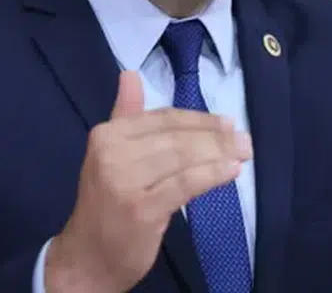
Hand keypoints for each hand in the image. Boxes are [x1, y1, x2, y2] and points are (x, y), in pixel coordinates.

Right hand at [46, 71, 251, 292]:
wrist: (87, 258)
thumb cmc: (106, 206)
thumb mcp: (111, 156)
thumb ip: (125, 115)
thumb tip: (129, 73)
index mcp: (106, 135)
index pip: (163, 119)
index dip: (199, 120)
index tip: (228, 122)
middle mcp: (112, 153)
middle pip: (176, 137)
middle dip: (216, 137)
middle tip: (245, 140)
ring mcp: (124, 182)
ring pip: (183, 158)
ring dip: (219, 153)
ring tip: (244, 153)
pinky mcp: (141, 209)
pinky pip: (185, 184)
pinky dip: (212, 174)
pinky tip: (231, 171)